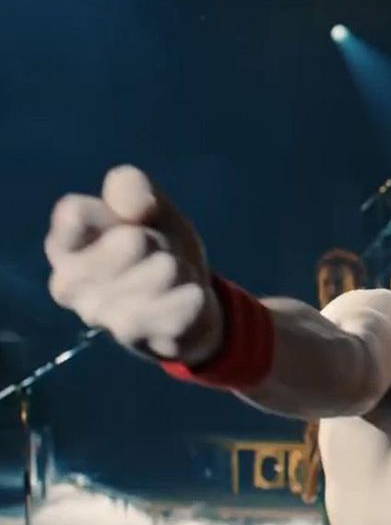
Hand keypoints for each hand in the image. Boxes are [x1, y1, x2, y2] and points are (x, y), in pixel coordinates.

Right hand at [45, 165, 222, 363]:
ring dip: (179, 270)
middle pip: (133, 240)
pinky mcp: (134, 335)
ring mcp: (99, 314)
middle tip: (160, 253)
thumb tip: (135, 206)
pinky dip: (192, 295)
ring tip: (172, 278)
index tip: (134, 220)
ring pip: (162, 271)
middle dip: (160, 242)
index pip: (75, 214)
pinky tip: (184, 299)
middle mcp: (69, 282)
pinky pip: (181, 303)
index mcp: (64, 244)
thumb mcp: (150, 208)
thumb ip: (132, 189)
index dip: (114, 212)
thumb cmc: (157, 248)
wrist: (186, 307)